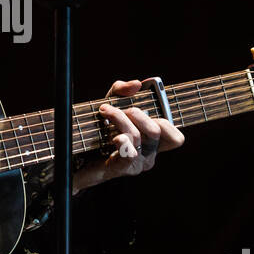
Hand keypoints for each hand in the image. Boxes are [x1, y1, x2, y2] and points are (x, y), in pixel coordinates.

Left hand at [71, 78, 184, 194]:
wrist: (78, 155)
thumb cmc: (98, 130)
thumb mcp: (111, 105)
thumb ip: (122, 91)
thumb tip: (136, 84)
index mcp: (152, 142)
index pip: (175, 139)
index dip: (167, 122)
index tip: (149, 108)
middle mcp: (148, 154)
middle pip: (156, 130)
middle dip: (138, 113)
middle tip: (121, 108)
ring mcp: (136, 163)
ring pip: (137, 136)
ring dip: (120, 118)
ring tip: (105, 111)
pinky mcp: (121, 168)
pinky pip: (129, 153)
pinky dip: (122, 140)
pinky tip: (114, 136)